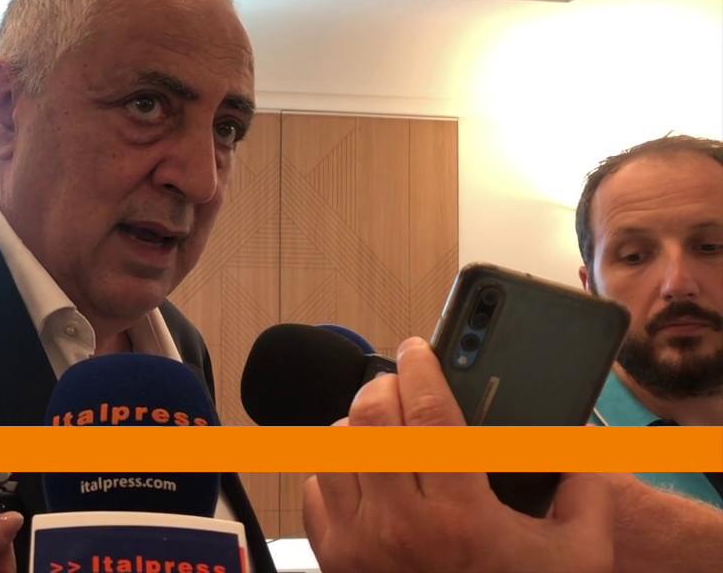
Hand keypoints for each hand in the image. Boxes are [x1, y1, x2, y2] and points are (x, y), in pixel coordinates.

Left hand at [303, 337, 614, 572]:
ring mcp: (358, 544)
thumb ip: (585, 489)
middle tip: (401, 381)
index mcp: (462, 517)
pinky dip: (336, 468)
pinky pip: (316, 487)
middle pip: (371, 419)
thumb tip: (570, 437)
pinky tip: (363, 470)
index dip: (421, 368)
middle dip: (385, 386)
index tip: (418, 348)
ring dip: (357, 425)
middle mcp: (400, 527)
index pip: (428, 414)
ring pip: (336, 447)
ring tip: (383, 426)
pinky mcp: (333, 559)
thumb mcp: (580, 553)